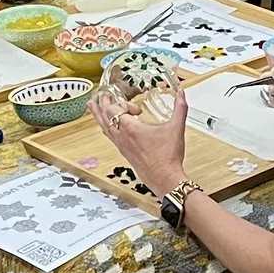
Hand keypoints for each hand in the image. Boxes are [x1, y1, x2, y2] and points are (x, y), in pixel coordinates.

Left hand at [94, 82, 188, 196]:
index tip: (137, 109)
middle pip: (104, 117)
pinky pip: (110, 137)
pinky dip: (106, 128)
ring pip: (104, 127)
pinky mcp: (124, 153)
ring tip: (92, 108)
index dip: (124, 104)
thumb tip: (181, 94)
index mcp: (131, 129)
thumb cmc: (168, 157)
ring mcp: (121, 146)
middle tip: (101, 96)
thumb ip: (180, 108)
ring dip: (99, 115)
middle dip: (103, 104)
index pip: (116, 109)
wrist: (165, 178)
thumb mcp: (176, 127)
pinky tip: (108, 128)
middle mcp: (122, 137)